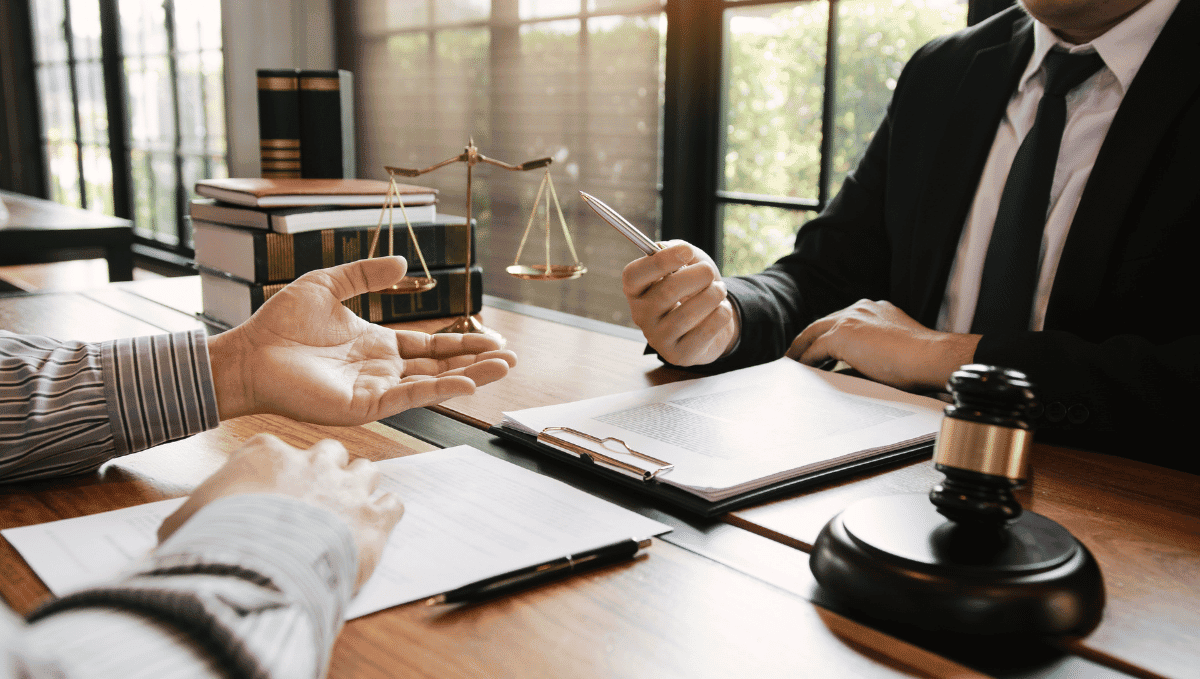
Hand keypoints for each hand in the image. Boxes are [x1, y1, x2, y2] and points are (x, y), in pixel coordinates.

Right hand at [158, 435, 402, 590]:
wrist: (259, 566)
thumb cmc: (220, 541)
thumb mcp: (186, 522)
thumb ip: (189, 518)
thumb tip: (173, 533)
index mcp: (266, 454)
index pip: (275, 450)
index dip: (276, 470)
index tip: (271, 488)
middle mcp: (312, 462)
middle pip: (329, 452)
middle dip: (325, 469)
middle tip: (315, 495)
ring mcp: (347, 488)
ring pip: (366, 470)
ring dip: (359, 487)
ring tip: (348, 508)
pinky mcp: (374, 517)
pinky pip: (392, 504)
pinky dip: (385, 514)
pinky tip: (374, 526)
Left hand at [207, 256, 516, 423]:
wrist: (248, 352)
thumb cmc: (280, 324)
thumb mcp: (329, 284)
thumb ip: (366, 274)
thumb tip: (404, 263)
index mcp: (377, 346)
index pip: (430, 348)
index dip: (462, 344)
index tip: (493, 339)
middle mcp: (382, 371)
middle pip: (441, 368)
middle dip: (477, 362)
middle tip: (512, 358)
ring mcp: (375, 391)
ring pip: (432, 385)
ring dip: (469, 377)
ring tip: (503, 368)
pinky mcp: (362, 406)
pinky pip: (408, 399)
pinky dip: (438, 392)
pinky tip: (466, 384)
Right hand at [622, 240, 738, 365]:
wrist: (710, 321)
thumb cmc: (694, 288)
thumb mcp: (687, 263)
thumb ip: (679, 250)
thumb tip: (674, 249)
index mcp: (636, 290)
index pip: (635, 275)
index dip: (660, 261)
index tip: (686, 251)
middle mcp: (640, 314)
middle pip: (667, 291)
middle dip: (698, 276)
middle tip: (710, 272)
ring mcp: (657, 338)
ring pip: (688, 313)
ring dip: (712, 295)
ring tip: (719, 290)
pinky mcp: (677, 355)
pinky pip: (704, 332)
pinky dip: (720, 315)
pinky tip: (721, 310)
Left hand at [785, 299, 979, 390]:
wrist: (930, 356)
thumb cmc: (920, 361)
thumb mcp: (891, 352)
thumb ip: (869, 354)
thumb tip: (845, 372)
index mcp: (875, 309)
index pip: (842, 320)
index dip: (828, 335)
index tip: (819, 349)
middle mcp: (860, 308)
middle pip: (823, 323)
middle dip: (808, 339)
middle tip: (796, 354)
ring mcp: (850, 318)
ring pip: (814, 333)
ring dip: (801, 349)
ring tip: (792, 363)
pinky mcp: (842, 334)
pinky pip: (815, 350)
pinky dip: (805, 360)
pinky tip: (798, 370)